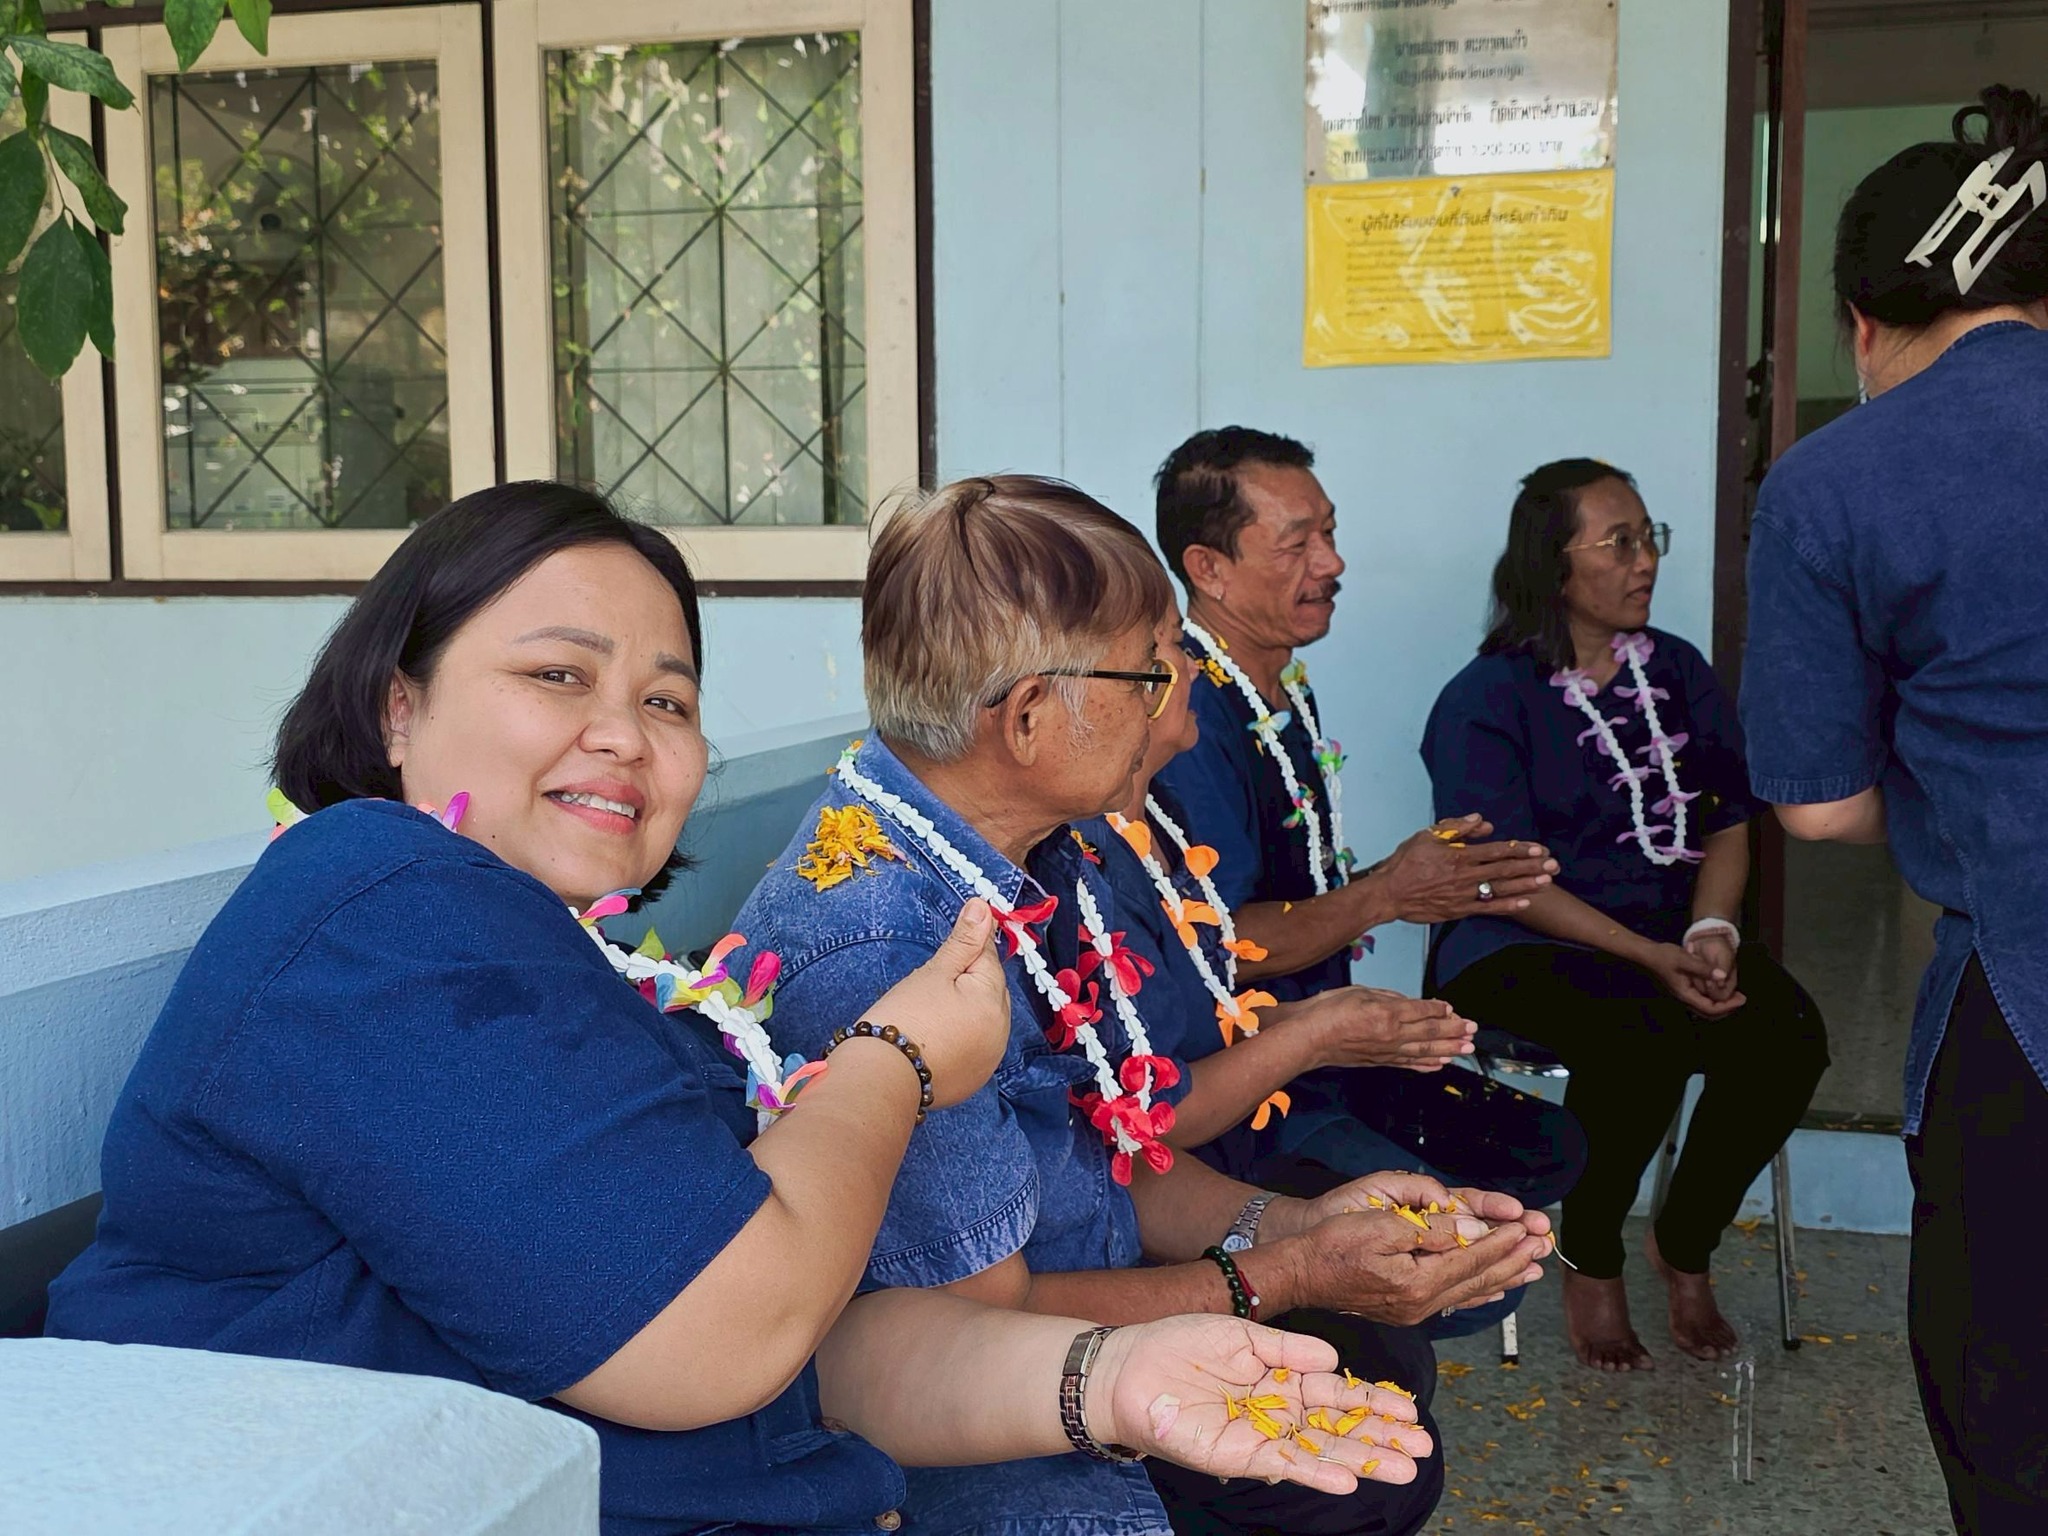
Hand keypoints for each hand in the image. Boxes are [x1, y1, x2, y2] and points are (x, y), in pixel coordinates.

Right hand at [863, 900, 1009, 1108]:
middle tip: (928, 990)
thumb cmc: (906, 1016)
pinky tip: (934, 1038)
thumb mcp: (935, 972)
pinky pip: (973, 1046)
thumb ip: (963, 940)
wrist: (882, 1078)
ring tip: (928, 1015)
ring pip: (982, 1019)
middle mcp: (1001, 1031)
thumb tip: (984, 905)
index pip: (988, 957)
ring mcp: (989, 1059)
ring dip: (964, 1011)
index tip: (946, 952)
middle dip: (966, 982)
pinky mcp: (973, 1080)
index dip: (966, 948)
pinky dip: (959, 1038)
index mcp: (994, 999)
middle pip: (988, 990)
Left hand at [1093, 1316, 1432, 1490]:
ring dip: (1363, 1459)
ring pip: (1322, 1450)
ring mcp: (1261, 1435)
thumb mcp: (1240, 1335)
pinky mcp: (1239, 1454)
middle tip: (1424, 1446)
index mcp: (1281, 1378)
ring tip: (1404, 1468)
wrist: (1127, 1367)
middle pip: (1339, 1427)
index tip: (1409, 1410)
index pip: (1337, 1392)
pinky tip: (1348, 1477)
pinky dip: (1316, 1472)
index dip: (1373, 1401)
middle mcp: (1278, 1411)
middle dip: (1382, 1436)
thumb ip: (1287, 1349)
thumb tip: (1333, 1358)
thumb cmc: (1177, 1344)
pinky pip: (1284, 1464)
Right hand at [1278, 1173, 1550, 1326]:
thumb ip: (1431, 1230)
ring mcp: (1415, 1310)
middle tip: (1545, 1244)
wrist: (1299, 1274)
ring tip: (1534, 1267)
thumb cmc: (1332, 1244)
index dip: (1502, 1240)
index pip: (1472, 1257)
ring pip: (1471, 1291)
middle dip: (1513, 1258)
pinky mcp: (1406, 1310)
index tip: (1529, 1226)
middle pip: (1478, 1278)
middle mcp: (1422, 1303)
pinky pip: (1454, 1299)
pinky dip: (1479, 1291)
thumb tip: (1474, 1229)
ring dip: (1504, 1276)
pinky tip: (1494, 1289)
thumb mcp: (1380, 1226)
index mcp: (1417, 1282)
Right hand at [1299, 987, 1475, 1070]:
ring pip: (1425, 1050)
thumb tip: (1409, 1004)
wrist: (1307, 1037)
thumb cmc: (1327, 1011)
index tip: (1452, 1009)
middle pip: (1430, 1032)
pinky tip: (1440, 1064)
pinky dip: (1427, 1065)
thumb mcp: (1360, 991)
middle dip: (1454, 1030)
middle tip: (1472, 1029)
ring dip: (1449, 1049)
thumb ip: (1388, 997)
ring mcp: (1387, 1051)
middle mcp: (1391, 1034)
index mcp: (1387, 1013)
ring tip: (1467, 1048)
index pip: (1423, 1011)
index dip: (1440, 1010)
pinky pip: (1409, 1064)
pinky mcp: (1380, 1061)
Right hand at [1369, 816, 1558, 923]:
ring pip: (1500, 889)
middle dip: (1531, 867)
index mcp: (1458, 855)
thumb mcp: (1427, 836)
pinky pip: (1488, 908)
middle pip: (1504, 870)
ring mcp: (1463, 894)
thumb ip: (1456, 827)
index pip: (1496, 850)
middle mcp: (1465, 875)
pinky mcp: (1459, 910)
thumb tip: (1482, 821)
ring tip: (1546, 882)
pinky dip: (1507, 905)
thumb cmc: (1405, 863)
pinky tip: (1524, 902)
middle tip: (1553, 865)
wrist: (1388, 893)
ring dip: (1525, 885)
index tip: (1539, 848)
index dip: (1520, 849)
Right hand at [1644, 942, 1744, 1018]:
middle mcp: (1685, 999)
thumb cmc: (1665, 956)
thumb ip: (1704, 968)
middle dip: (1727, 1008)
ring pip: (1706, 1009)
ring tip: (1734, 996)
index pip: (1711, 1008)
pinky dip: (1714, 1000)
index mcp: (1686, 995)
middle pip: (1709, 1013)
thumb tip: (1722, 975)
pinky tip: (1720, 989)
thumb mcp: (1685, 959)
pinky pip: (1702, 1001)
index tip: (1742, 998)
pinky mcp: (1684, 990)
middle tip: (1741, 999)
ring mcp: (1684, 996)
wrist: (1649, 954)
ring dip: (1722, 1005)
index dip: (1728, 1006)